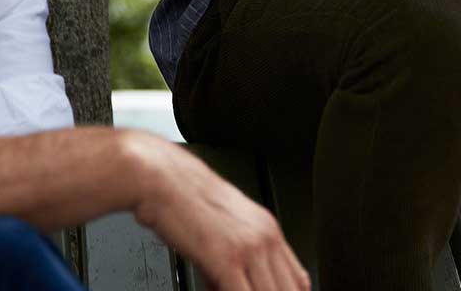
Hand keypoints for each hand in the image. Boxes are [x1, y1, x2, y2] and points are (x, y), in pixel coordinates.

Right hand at [123, 132, 308, 290]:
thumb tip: (234, 285)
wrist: (162, 180)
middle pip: (290, 290)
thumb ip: (235, 257)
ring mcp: (249, 249)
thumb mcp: (223, 226)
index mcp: (268, 229)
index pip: (298, 278)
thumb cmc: (183, 198)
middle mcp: (264, 238)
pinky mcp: (227, 260)